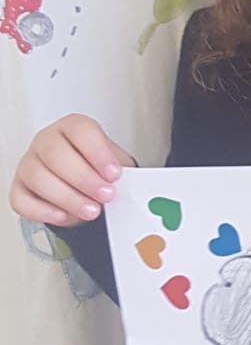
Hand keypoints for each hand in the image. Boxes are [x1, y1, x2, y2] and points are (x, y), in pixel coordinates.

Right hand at [9, 115, 134, 228]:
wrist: (84, 186)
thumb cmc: (97, 171)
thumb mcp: (114, 166)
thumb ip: (122, 172)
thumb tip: (135, 185)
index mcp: (71, 128)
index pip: (80, 129)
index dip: (97, 152)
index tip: (114, 174)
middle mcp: (47, 142)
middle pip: (55, 153)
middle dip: (83, 178)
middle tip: (106, 195)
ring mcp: (30, 164)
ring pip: (37, 177)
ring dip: (67, 197)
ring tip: (91, 211)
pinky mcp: (20, 189)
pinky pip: (22, 200)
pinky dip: (42, 211)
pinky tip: (63, 216)